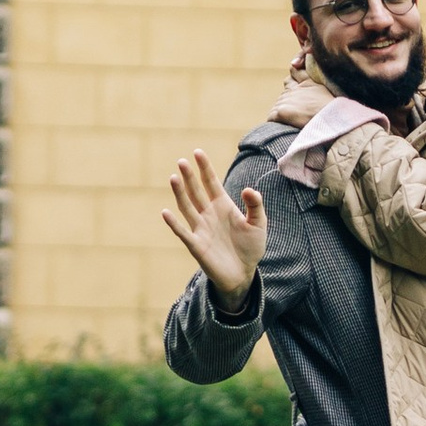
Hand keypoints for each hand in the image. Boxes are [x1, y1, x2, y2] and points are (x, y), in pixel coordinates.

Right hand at [165, 153, 266, 308]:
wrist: (243, 273)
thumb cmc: (250, 247)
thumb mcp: (259, 223)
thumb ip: (255, 205)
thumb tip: (248, 190)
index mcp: (222, 205)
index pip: (211, 182)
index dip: (205, 168)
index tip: (198, 152)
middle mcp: (208, 214)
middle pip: (196, 191)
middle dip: (190, 176)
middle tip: (182, 161)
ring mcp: (201, 229)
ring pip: (187, 207)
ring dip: (180, 193)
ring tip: (174, 178)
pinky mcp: (197, 245)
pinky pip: (183, 232)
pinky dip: (174, 223)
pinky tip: (166, 212)